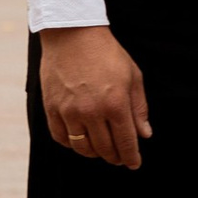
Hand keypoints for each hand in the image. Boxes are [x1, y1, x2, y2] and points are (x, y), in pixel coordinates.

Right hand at [39, 22, 151, 170]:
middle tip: (119, 158)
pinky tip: (80, 140)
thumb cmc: (107, 53)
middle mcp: (92, 111)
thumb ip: (138, 108)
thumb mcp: (132, 76)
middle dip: (115, 157)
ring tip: (101, 150)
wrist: (72, 33)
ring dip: (94, 153)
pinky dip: (72, 144)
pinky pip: (61, 138)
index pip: (125, 142)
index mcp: (115, 103)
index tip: (134, 164)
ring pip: (83, 148)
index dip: (131, 157)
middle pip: (105, 149)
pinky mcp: (52, 108)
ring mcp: (69, 111)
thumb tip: (144, 134)